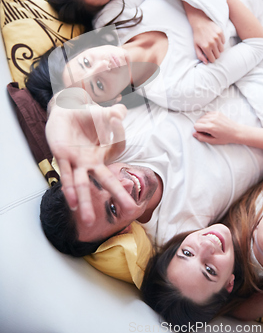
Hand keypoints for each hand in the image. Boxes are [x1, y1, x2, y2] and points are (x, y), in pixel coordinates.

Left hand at [46, 88, 128, 223]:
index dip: (118, 132)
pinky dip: (68, 189)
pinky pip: (66, 175)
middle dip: (118, 195)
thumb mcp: (103, 114)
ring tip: (90, 221)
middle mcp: (92, 160)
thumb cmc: (86, 115)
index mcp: (104, 151)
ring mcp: (77, 161)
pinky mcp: (62, 156)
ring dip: (85, 203)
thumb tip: (121, 111)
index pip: (118, 148)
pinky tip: (71, 203)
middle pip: (106, 180)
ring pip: (82, 184)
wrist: (64, 111)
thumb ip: (114, 114)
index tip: (114, 119)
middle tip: (130, 210)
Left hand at [192, 11, 224, 62]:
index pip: (212, 59)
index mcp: (206, 47)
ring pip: (222, 50)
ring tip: (214, 45)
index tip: (209, 56)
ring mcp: (217, 38)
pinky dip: (221, 42)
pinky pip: (224, 42)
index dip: (211, 59)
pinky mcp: (221, 33)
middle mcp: (212, 43)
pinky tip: (216, 39)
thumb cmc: (197, 35)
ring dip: (218, 49)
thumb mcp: (196, 46)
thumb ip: (200, 56)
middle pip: (218, 55)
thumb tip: (206, 63)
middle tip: (211, 51)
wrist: (200, 23)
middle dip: (215, 55)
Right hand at [193, 112, 240, 143]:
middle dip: (200, 126)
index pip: (196, 126)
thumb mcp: (213, 141)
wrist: (236, 131)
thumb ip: (202, 138)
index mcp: (210, 127)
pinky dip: (208, 118)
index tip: (204, 133)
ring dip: (204, 122)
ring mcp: (215, 115)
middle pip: (198, 121)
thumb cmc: (226, 137)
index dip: (198, 131)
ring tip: (211, 126)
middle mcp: (212, 119)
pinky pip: (207, 114)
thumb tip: (194, 134)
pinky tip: (213, 122)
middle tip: (208, 131)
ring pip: (202, 117)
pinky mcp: (217, 112)